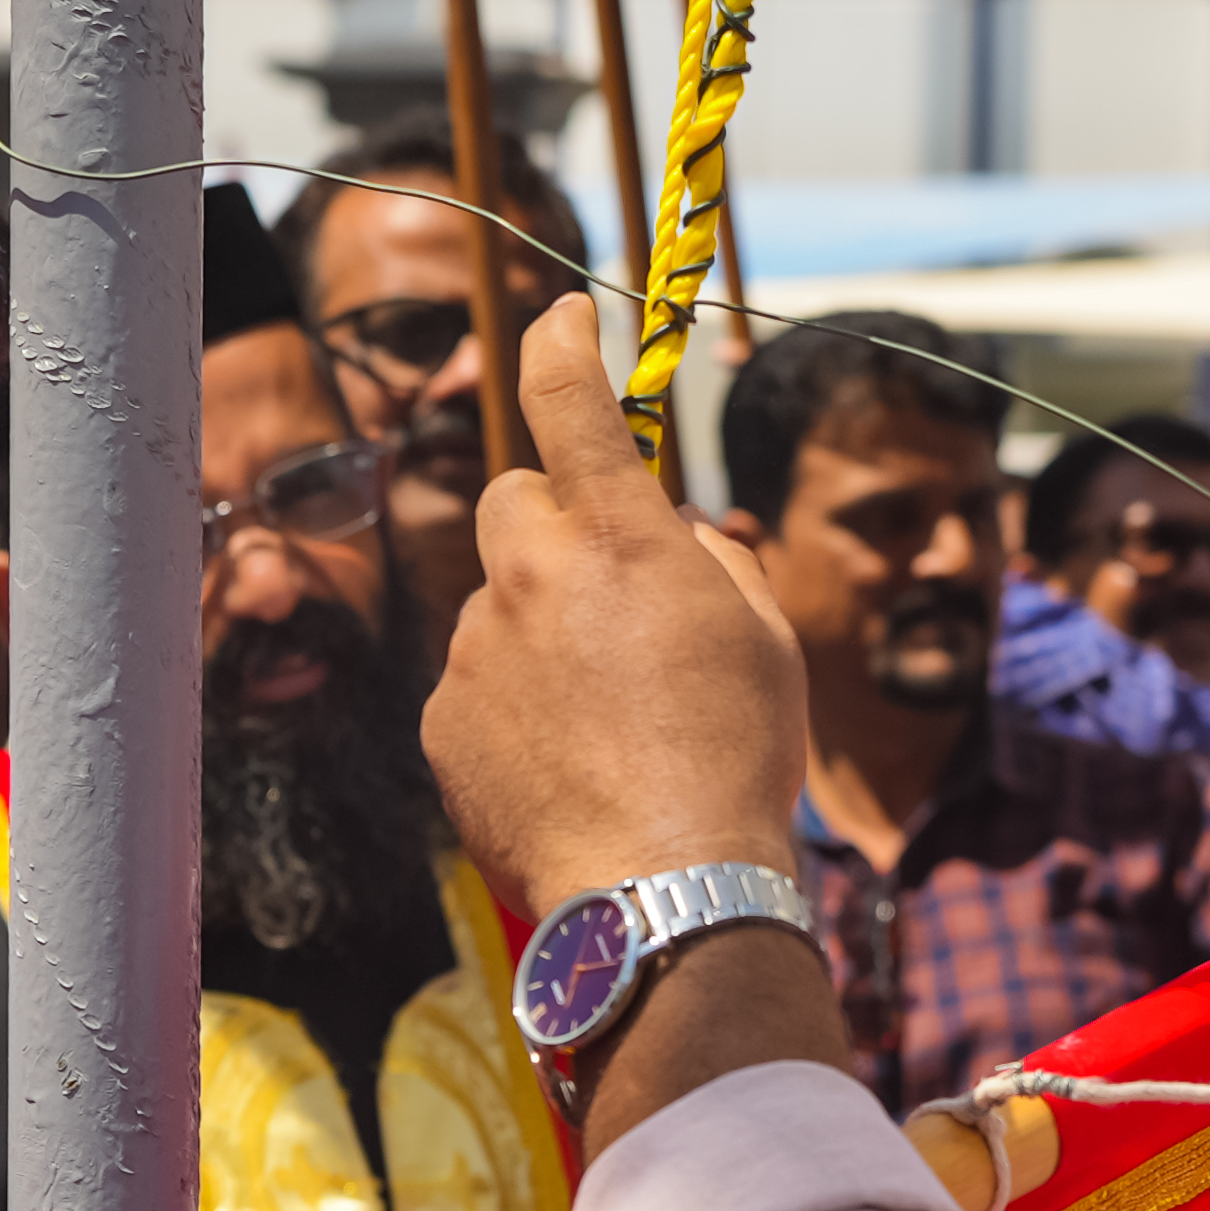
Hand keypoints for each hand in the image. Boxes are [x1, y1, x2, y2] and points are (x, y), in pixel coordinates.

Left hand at [421, 297, 804, 920]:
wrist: (662, 892)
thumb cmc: (733, 762)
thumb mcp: (765, 642)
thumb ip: (712, 562)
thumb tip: (675, 540)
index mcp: (620, 537)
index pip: (571, 400)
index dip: (562, 344)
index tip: (563, 318)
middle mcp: (531, 576)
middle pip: (513, 501)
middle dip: (552, 525)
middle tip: (607, 591)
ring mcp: (476, 650)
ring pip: (499, 607)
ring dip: (540, 635)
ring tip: (606, 723)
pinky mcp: (444, 720)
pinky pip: (476, 686)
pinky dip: (513, 709)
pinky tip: (568, 767)